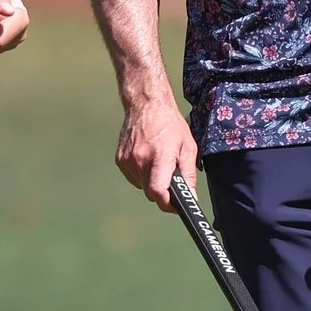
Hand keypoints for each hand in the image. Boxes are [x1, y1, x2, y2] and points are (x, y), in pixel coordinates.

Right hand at [116, 95, 198, 209]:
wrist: (146, 104)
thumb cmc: (170, 124)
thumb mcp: (188, 147)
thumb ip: (189, 174)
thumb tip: (190, 197)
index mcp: (159, 157)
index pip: (157, 192)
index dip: (167, 204)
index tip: (175, 206)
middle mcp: (140, 160)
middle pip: (150, 193)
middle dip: (163, 193)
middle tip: (172, 182)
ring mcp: (127, 160)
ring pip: (142, 186)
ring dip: (152, 183)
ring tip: (159, 164)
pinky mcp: (120, 160)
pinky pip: (134, 178)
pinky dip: (142, 175)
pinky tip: (148, 159)